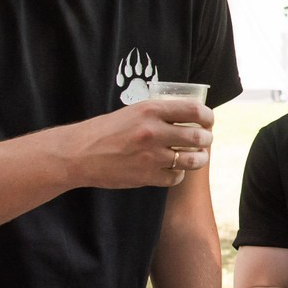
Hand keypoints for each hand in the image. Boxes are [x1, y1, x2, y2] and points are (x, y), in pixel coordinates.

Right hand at [70, 98, 213, 189]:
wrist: (79, 154)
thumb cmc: (105, 130)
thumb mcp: (133, 112)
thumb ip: (158, 113)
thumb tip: (187, 114)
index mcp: (151, 110)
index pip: (194, 111)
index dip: (208, 117)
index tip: (208, 121)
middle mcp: (154, 131)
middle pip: (198, 137)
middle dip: (206, 139)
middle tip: (205, 140)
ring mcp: (151, 156)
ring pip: (193, 159)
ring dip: (199, 158)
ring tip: (198, 157)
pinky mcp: (147, 176)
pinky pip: (176, 177)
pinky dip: (178, 174)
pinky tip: (173, 169)